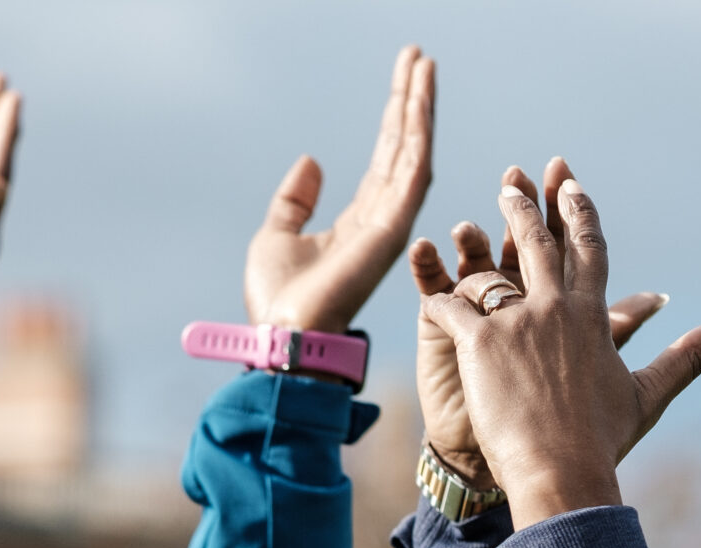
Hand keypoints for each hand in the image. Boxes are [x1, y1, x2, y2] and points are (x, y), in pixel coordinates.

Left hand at [242, 46, 435, 334]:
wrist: (284, 335)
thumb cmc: (279, 300)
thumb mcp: (276, 236)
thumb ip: (296, 199)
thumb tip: (312, 160)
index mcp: (357, 220)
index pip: (384, 158)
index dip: (394, 118)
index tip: (404, 77)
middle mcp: (380, 218)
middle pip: (402, 147)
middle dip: (412, 101)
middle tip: (421, 59)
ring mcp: (389, 223)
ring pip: (412, 152)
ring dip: (420, 109)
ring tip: (424, 66)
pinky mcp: (390, 229)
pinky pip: (411, 173)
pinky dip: (417, 136)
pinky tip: (420, 102)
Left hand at [408, 161, 669, 490]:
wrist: (562, 471)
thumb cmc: (603, 440)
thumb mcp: (648, 393)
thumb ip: (689, 354)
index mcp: (593, 316)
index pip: (589, 252)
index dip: (579, 216)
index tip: (570, 185)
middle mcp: (557, 309)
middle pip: (539, 245)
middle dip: (526, 208)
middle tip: (514, 180)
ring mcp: (517, 324)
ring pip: (491, 268)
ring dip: (478, 240)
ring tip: (466, 223)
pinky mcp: (480, 344)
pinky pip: (451, 308)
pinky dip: (439, 297)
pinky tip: (428, 282)